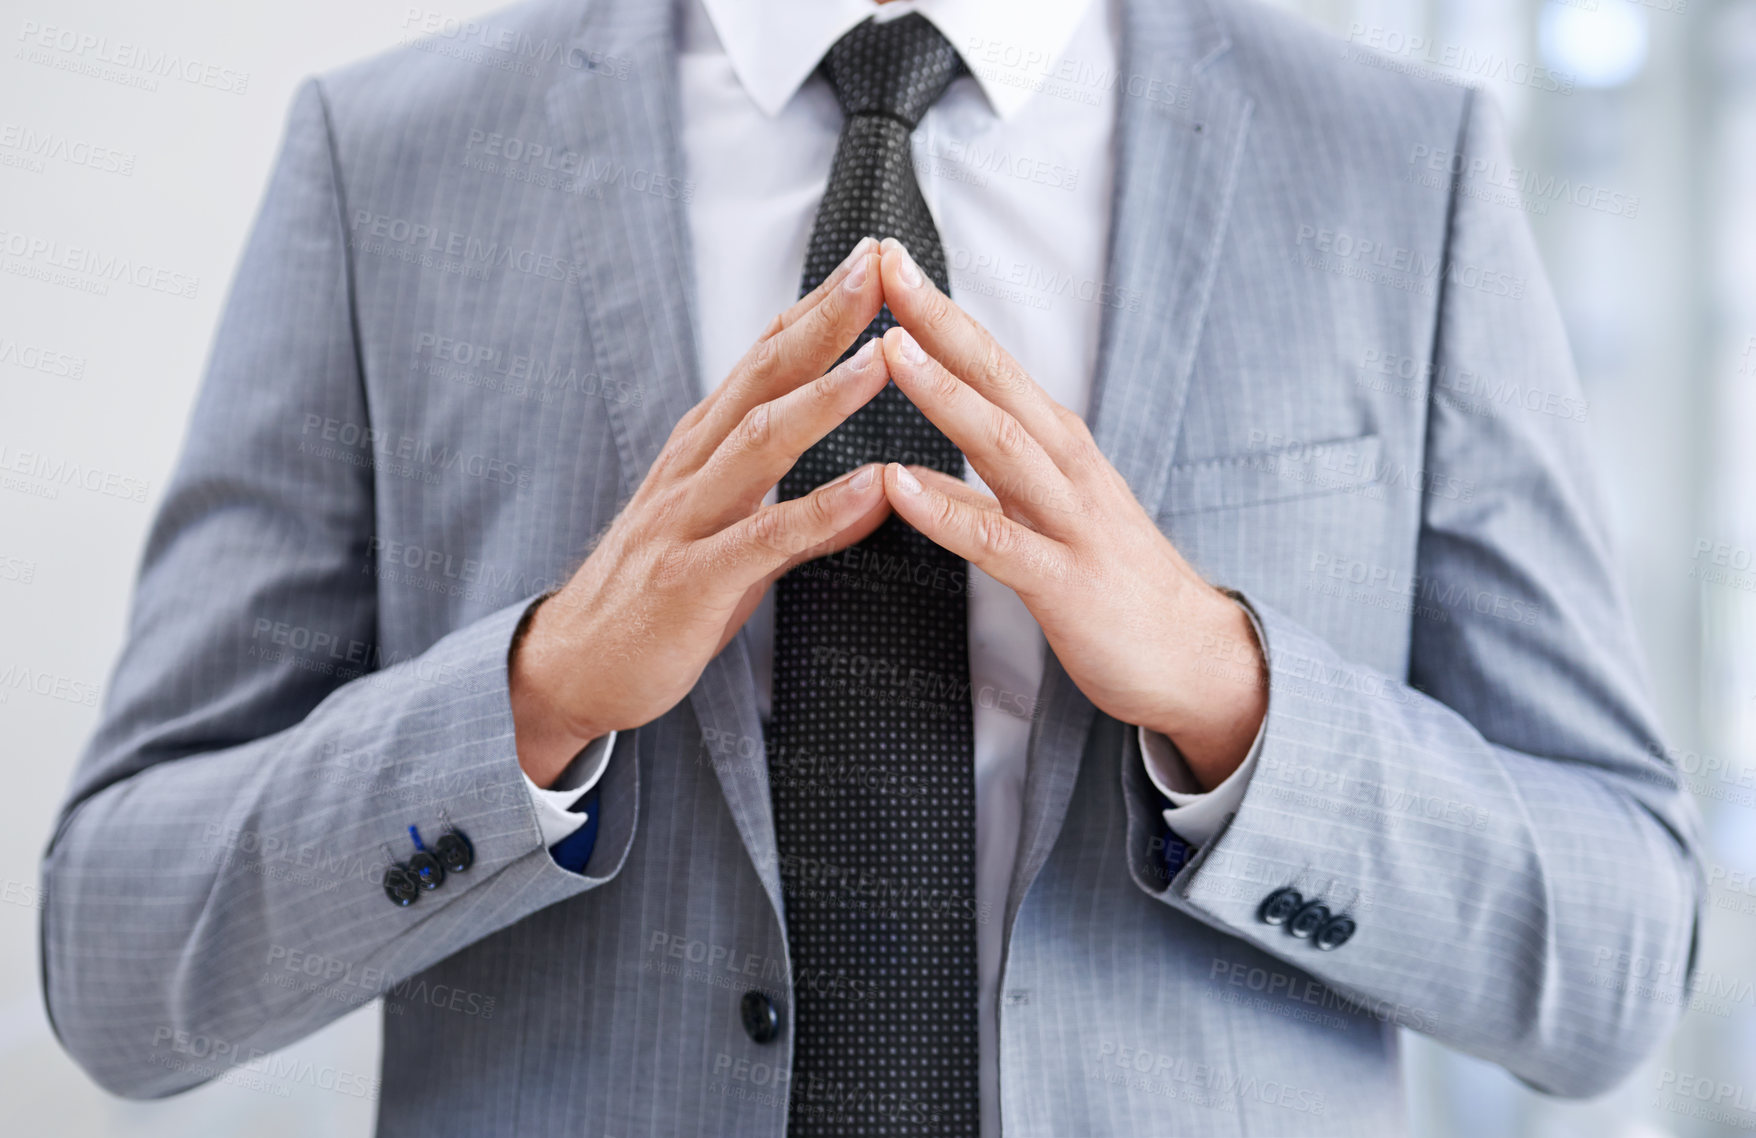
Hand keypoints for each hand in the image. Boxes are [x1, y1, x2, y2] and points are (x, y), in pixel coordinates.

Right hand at [510, 238, 891, 786]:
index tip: (873, 260)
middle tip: (880, 266)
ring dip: (824, 397)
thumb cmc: (660, 601)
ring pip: (759, 443)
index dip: (817, 308)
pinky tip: (871, 487)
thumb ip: (806, 521)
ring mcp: (686, 520)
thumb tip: (875, 493)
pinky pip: (762, 538)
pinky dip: (819, 510)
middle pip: (763, 377)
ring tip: (883, 360)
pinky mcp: (690, 580)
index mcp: (703, 451)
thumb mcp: (739, 550)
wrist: (573, 668)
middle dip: (824, 320)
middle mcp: (692, 469)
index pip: (765, 360)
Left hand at [872, 239, 1266, 788]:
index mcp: (1059, 449)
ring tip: (889, 350)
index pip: (992, 362)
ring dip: (943, 394)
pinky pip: (997, 541)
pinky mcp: (1065, 582)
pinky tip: (896, 483)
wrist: (1196, 662)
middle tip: (885, 264)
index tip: (889, 261)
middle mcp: (1068, 469)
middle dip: (938, 320)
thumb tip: (914, 472)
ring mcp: (1071, 522)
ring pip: (1002, 445)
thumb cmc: (1116, 589)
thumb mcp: (1044, 527)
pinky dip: (944, 509)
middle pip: (997, 378)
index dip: (940, 310)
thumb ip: (981, 494)